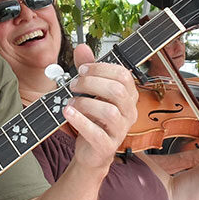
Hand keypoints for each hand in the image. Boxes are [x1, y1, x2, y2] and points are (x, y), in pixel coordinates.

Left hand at [63, 44, 137, 170]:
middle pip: (117, 91)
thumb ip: (88, 71)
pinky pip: (97, 134)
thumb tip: (82, 47)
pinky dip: (80, 121)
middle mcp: (129, 112)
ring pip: (109, 112)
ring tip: (71, 102)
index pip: (123, 75)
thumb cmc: (93, 119)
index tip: (81, 70)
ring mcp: (120, 130)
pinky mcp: (108, 146)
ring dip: (85, 103)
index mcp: (129, 96)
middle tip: (73, 85)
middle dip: (91, 84)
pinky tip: (68, 113)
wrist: (90, 151)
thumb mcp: (90, 92)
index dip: (100, 68)